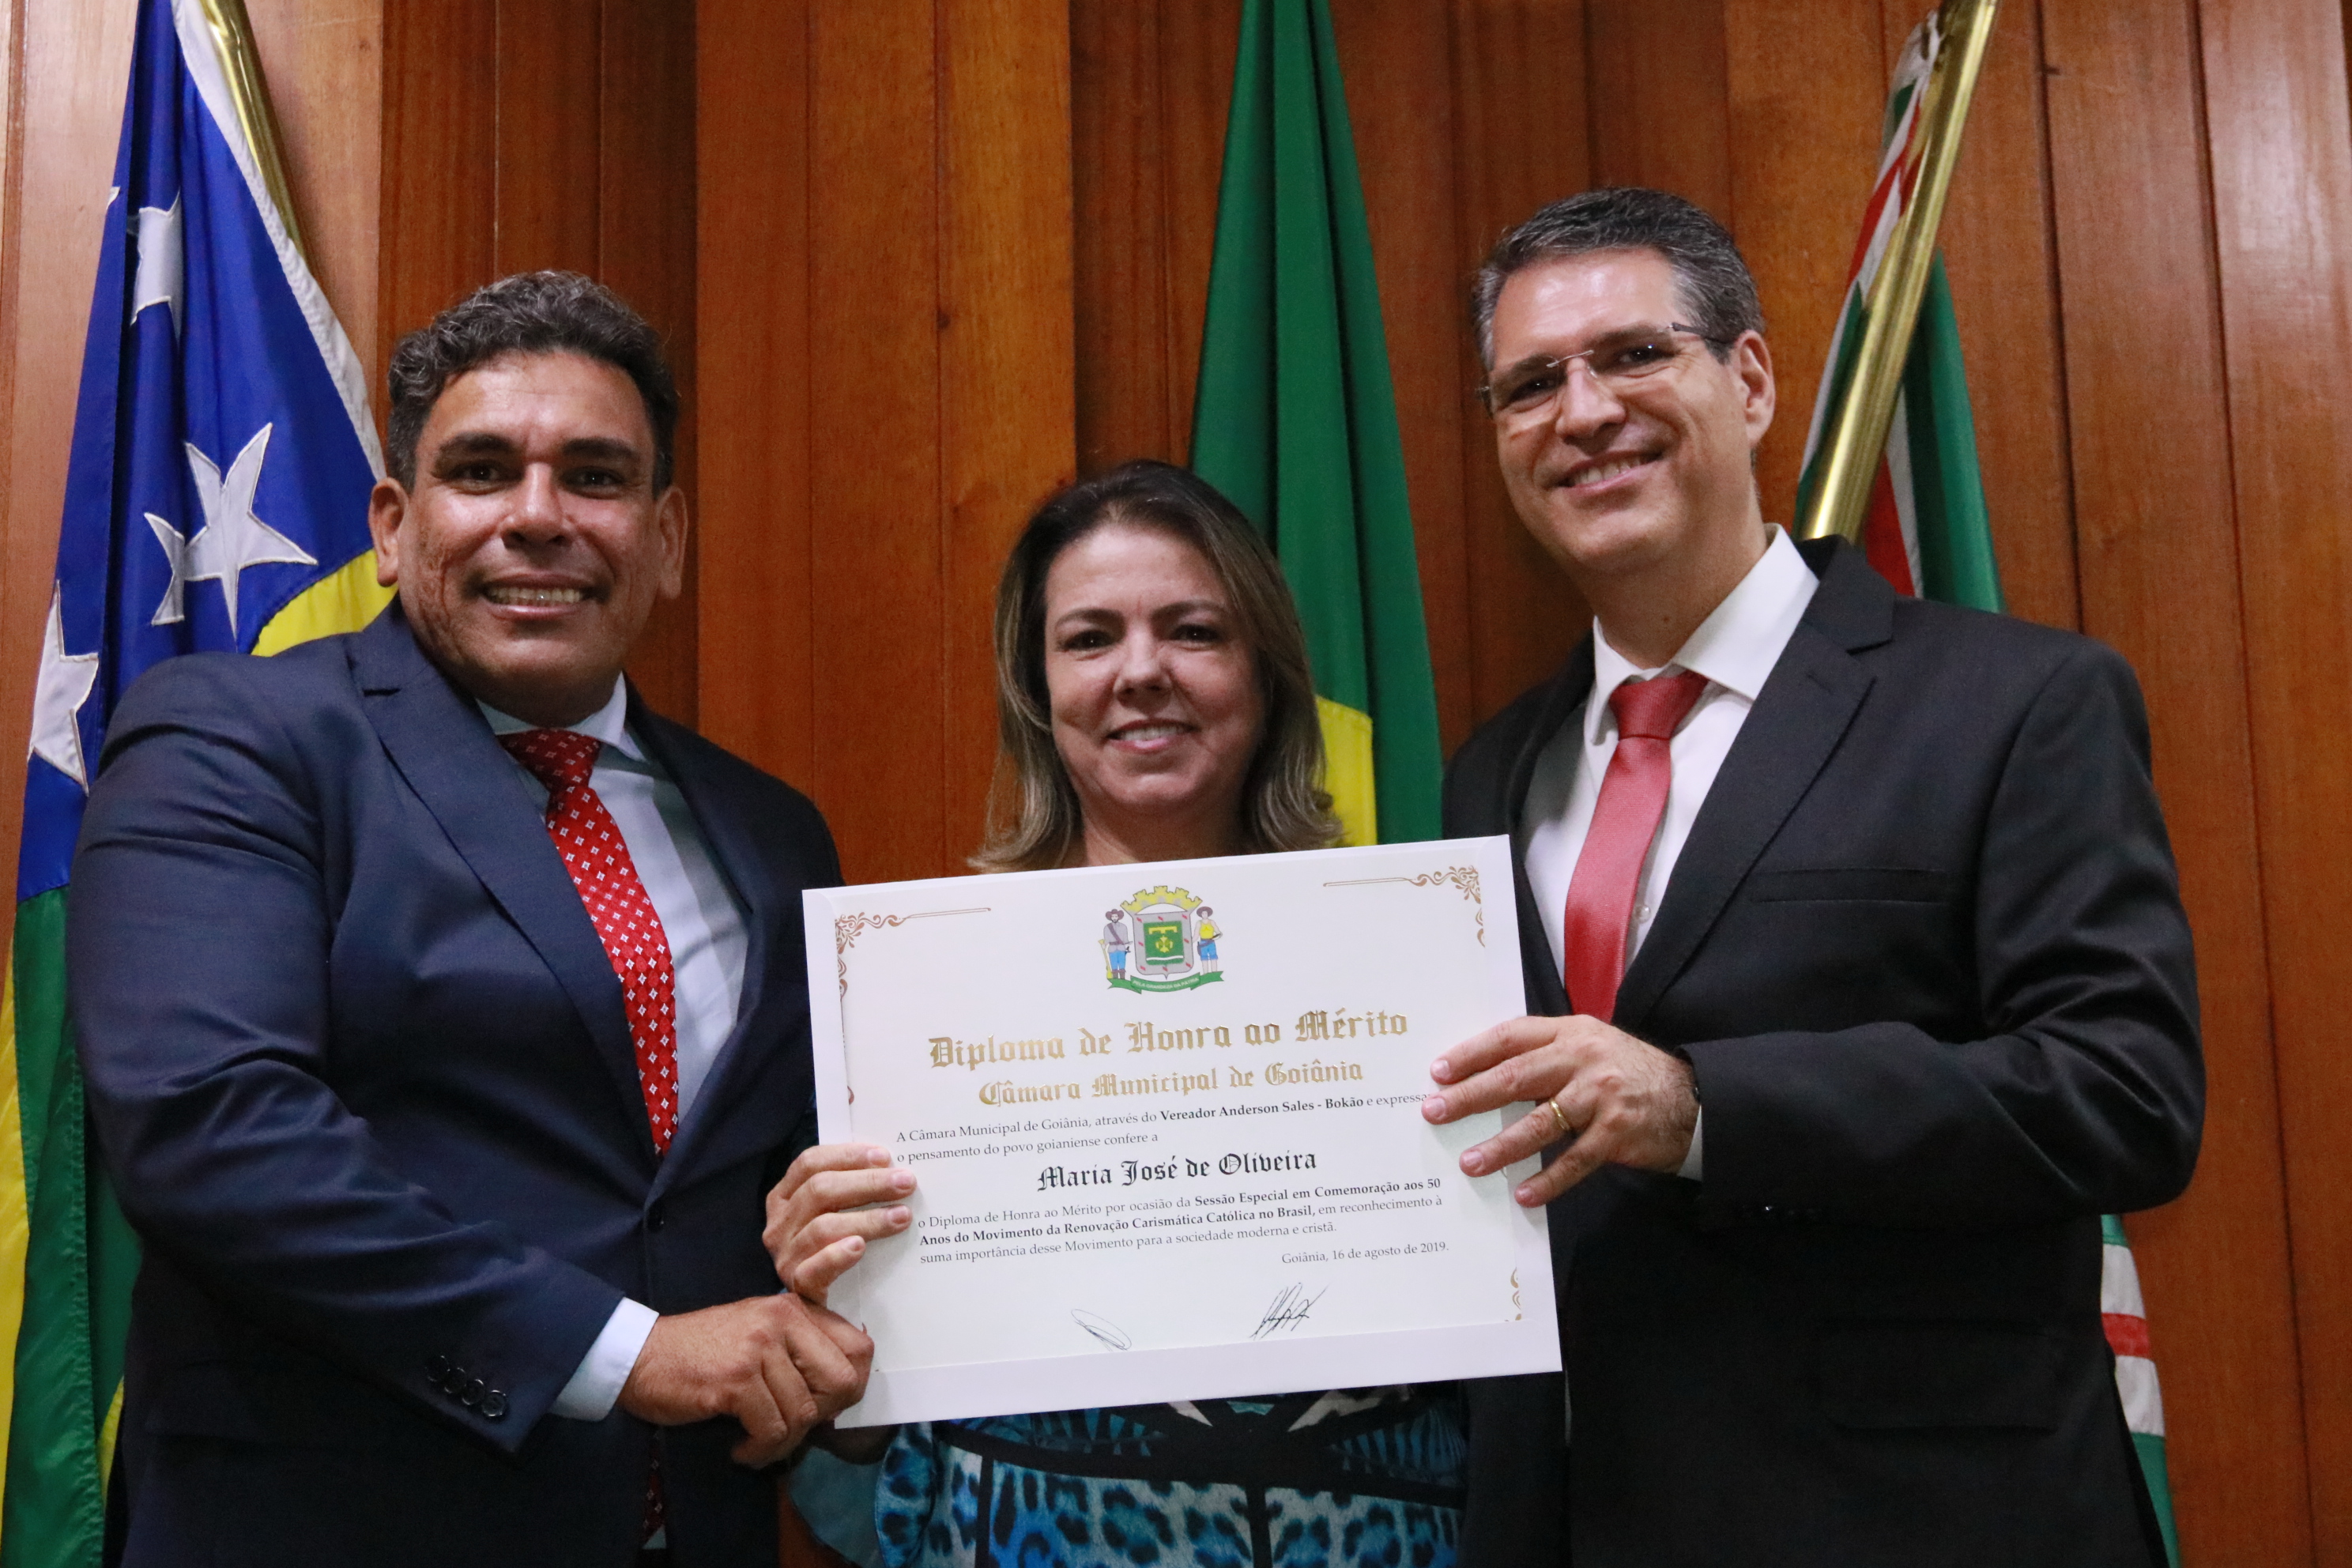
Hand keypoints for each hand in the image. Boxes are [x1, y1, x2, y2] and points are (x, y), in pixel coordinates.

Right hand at [617, 1294, 873, 1465]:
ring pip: (803, 1413)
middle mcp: (783, 1321)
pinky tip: (741, 1448)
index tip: (824, 1407)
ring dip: (782, 1442)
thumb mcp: (759, 1333)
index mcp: (795, 1309)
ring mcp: (759, 1348)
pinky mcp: (736, 1379)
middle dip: (821, 1416)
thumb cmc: (703, 1352)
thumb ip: (801, 1348)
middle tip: (789, 1427)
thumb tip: (846, 1389)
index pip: (859, 1347)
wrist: (640, 1355)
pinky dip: (759, 1451)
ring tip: (757, 1444)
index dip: (850, 1386)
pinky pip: (772, 1429)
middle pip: (842, 1382)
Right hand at [763, 1143, 915, 1304]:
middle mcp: (779, 1224)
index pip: (810, 1163)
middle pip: (820, 1190)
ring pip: (823, 1227)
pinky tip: (860, 1247)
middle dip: (868, 1183)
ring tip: (901, 1216)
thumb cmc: (836, 1247)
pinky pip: (814, 1269)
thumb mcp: (836, 1213)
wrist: (821, 1307)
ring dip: (867, 1218)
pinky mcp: (798, 1287)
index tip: (884, 1156)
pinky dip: (837, 1255)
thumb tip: (894, 1167)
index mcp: (784, 1197)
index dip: (847, 1156)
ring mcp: (786, 1255)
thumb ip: (851, 1189)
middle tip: (905, 1182)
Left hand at [1423, 1014, 1697, 1205]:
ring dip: (1501, 1146)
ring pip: (1540, 1122)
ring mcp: (1602, 1095)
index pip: (1511, 1037)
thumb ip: (1547, 1055)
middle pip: (1515, 1076)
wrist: (1693, 1099)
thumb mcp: (1590, 1047)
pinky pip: (1574, 1161)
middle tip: (1435, 1112)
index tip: (1438, 1071)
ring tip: (1470, 1162)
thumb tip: (1485, 1079)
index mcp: (1571, 1032)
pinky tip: (1523, 1194)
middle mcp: (1584, 1058)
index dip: (1471, 1053)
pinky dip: (1547, 1180)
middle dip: (1470, 1097)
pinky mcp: (1617, 1132)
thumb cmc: (1629, 1073)